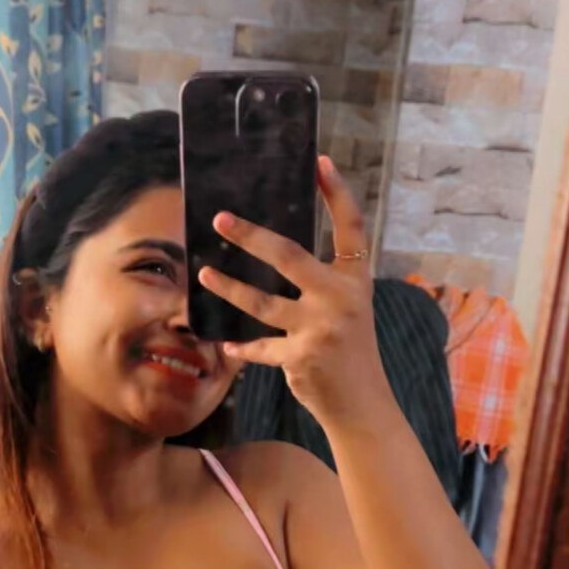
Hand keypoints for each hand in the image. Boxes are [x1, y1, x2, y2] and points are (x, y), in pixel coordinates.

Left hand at [197, 155, 389, 430]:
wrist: (363, 406)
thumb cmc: (352, 353)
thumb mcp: (349, 309)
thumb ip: (322, 283)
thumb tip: (277, 253)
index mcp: (356, 281)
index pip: (351, 228)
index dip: (337, 195)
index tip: (320, 163)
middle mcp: (340, 299)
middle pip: (289, 256)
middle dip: (250, 236)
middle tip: (220, 219)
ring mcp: (320, 328)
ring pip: (261, 302)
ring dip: (228, 287)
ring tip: (204, 273)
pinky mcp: (300, 357)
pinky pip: (259, 347)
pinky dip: (242, 347)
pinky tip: (225, 343)